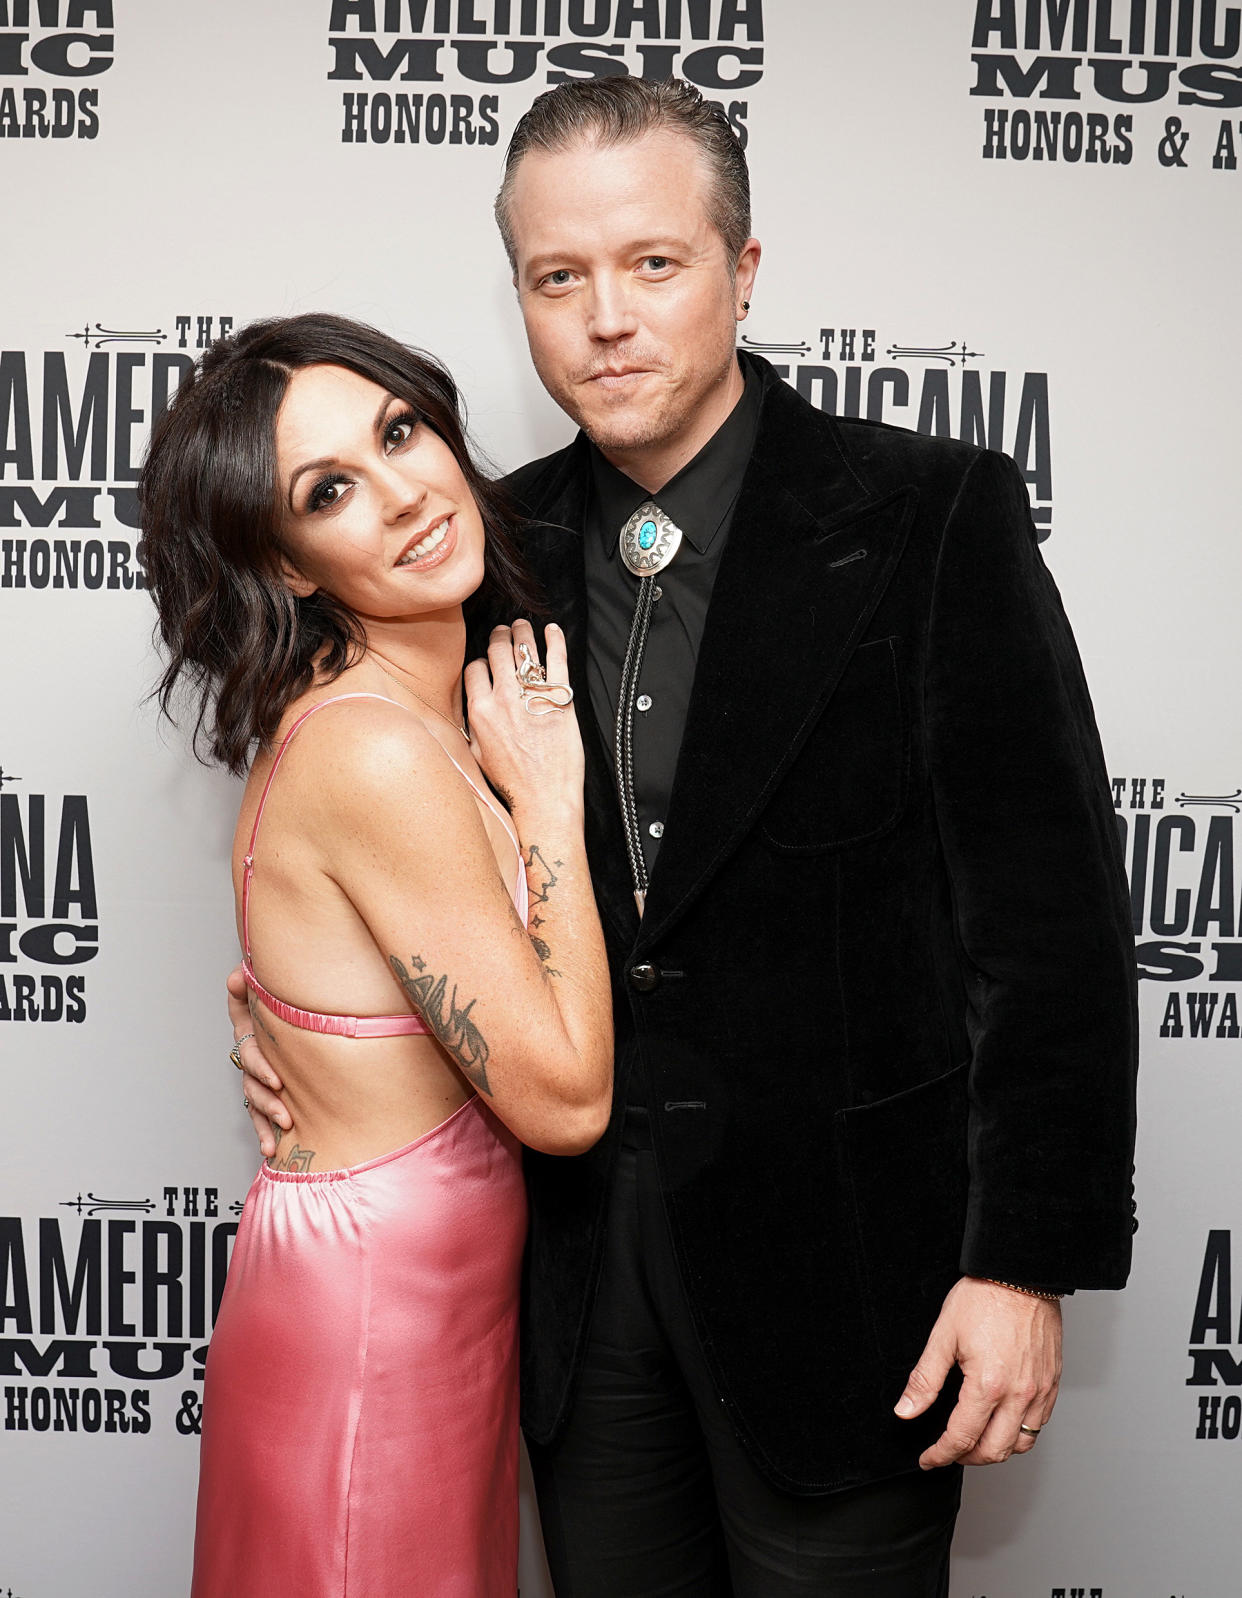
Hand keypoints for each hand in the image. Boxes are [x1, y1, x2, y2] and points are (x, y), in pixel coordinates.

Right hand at [227, 965, 291, 1158]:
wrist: (284, 1003)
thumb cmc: (273, 995)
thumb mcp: (262, 987)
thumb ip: (249, 983)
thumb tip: (237, 976)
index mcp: (248, 1031)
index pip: (249, 1051)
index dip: (261, 1067)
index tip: (278, 1081)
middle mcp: (250, 1055)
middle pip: (252, 1081)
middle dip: (267, 1100)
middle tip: (284, 1113)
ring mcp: (257, 1074)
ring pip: (254, 1100)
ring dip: (265, 1119)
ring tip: (278, 1135)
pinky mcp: (267, 1089)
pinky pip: (260, 1114)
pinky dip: (264, 1131)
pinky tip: (270, 1148)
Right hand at [464, 620, 582, 817]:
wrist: (543, 798)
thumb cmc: (513, 783)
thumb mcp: (477, 756)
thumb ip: (471, 728)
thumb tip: (468, 712)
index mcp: (480, 712)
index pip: (474, 668)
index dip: (481, 661)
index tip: (488, 661)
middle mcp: (503, 699)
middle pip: (497, 651)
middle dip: (499, 636)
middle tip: (504, 631)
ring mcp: (531, 697)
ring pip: (524, 651)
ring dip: (522, 632)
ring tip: (522, 625)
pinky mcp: (560, 699)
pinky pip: (557, 660)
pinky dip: (555, 640)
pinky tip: (553, 630)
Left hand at [895, 1276, 1061, 1467]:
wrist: (1021, 1274)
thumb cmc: (984, 1297)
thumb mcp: (943, 1335)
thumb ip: (925, 1380)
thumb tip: (906, 1411)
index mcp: (988, 1385)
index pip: (962, 1438)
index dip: (941, 1454)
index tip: (928, 1459)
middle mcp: (1019, 1394)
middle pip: (994, 1451)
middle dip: (967, 1459)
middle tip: (948, 1452)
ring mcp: (1039, 1391)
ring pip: (1021, 1444)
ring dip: (996, 1450)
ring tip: (975, 1442)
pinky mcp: (1052, 1383)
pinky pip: (1039, 1424)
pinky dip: (1019, 1434)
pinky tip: (1003, 1423)